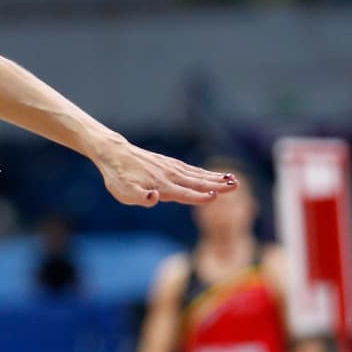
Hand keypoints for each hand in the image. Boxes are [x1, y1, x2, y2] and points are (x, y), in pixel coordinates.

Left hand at [93, 140, 237, 206]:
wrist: (115, 153)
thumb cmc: (118, 177)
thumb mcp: (123, 192)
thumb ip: (139, 197)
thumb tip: (154, 197)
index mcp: (161, 186)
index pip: (184, 193)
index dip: (199, 197)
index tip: (215, 196)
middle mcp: (169, 176)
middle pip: (197, 182)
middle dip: (217, 185)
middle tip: (236, 186)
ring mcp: (171, 168)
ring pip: (197, 174)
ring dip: (215, 178)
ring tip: (233, 180)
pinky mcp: (170, 164)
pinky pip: (191, 169)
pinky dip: (205, 172)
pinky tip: (214, 175)